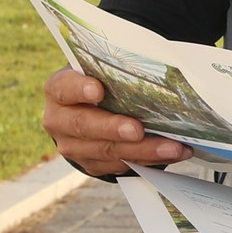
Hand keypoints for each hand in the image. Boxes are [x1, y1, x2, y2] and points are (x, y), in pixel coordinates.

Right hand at [42, 68, 191, 177]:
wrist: (88, 111)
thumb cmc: (101, 82)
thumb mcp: (101, 71)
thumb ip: (115, 71)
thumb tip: (156, 69)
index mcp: (59, 90)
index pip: (64, 87)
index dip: (79, 89)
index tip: (98, 89)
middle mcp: (60, 120)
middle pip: (84, 125)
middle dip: (114, 128)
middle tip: (137, 130)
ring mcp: (74, 146)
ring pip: (107, 150)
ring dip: (144, 150)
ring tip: (172, 146)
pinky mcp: (91, 164)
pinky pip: (122, 164)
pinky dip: (150, 158)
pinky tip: (172, 152)